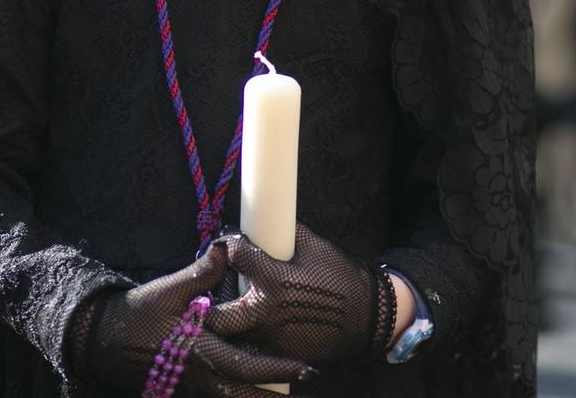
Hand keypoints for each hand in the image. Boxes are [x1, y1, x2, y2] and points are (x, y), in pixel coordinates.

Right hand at [76, 244, 316, 395]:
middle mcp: (197, 375)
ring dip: (259, 396)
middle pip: (243, 391)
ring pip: (231, 397)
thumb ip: (198, 274)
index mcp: (197, 351)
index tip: (303, 365)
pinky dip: (238, 393)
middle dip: (274, 391)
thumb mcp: (167, 290)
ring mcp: (191, 384)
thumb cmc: (137, 313)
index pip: (244, 367)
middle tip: (308, 378)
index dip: (275, 368)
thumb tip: (224, 250)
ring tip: (287, 394)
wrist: (104, 339)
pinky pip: (218, 394)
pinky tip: (256, 390)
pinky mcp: (185, 384)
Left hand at [209, 223, 392, 363]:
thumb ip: (286, 233)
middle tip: (210, 288)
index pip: (233, 255)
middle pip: (214, 314)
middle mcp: (265, 313)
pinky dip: (242, 341)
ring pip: (228, 338)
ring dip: (223, 324)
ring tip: (224, 311)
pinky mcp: (277, 356)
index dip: (226, 244)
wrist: (368, 317)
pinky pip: (248, 350)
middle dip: (207, 301)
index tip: (226, 244)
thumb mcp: (315, 246)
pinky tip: (245, 330)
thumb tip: (268, 220)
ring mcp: (269, 339)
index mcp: (273, 280)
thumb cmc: (342, 277)